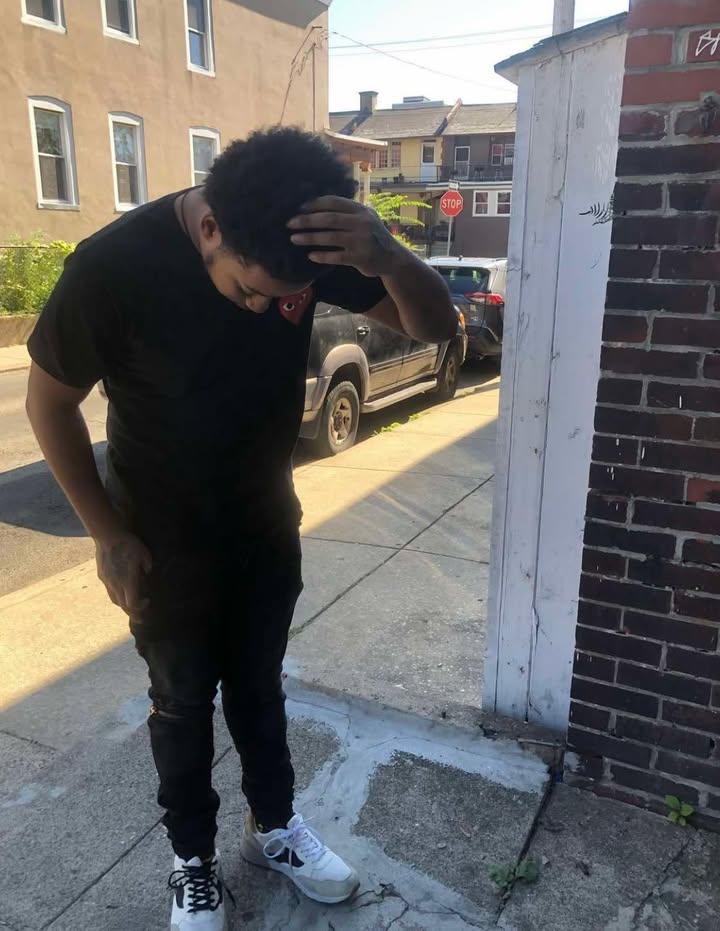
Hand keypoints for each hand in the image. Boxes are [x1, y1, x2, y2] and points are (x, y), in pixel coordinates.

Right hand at [95, 531, 151, 615]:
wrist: (108, 535)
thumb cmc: (129, 544)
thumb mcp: (144, 554)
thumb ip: (147, 566)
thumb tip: (146, 573)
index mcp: (127, 581)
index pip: (132, 603)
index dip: (140, 607)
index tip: (148, 601)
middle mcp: (115, 584)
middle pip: (123, 605)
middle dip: (133, 613)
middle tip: (141, 618)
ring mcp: (107, 581)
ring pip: (114, 599)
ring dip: (123, 606)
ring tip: (131, 609)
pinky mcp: (102, 575)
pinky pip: (109, 590)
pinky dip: (117, 596)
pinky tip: (121, 593)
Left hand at [288, 196, 405, 276]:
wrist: (393, 258)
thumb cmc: (373, 236)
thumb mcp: (366, 218)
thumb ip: (348, 212)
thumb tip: (318, 205)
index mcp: (361, 210)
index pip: (334, 202)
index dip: (315, 204)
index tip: (299, 208)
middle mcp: (362, 223)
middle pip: (329, 219)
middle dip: (307, 220)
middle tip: (290, 223)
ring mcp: (361, 241)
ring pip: (330, 238)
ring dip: (309, 238)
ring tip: (294, 239)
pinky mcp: (360, 258)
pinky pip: (336, 257)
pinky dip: (322, 256)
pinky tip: (310, 256)